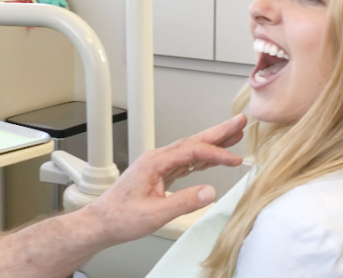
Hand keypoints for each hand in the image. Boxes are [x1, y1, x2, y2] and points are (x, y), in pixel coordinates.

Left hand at [83, 114, 246, 245]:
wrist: (103, 222)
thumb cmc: (122, 217)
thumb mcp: (155, 214)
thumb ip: (183, 202)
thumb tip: (209, 192)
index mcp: (154, 162)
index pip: (191, 151)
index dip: (216, 154)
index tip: (235, 160)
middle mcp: (156, 159)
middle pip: (192, 142)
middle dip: (217, 132)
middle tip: (239, 122)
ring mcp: (158, 165)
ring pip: (190, 150)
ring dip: (212, 143)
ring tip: (233, 136)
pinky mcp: (159, 174)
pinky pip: (185, 162)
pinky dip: (202, 158)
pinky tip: (213, 158)